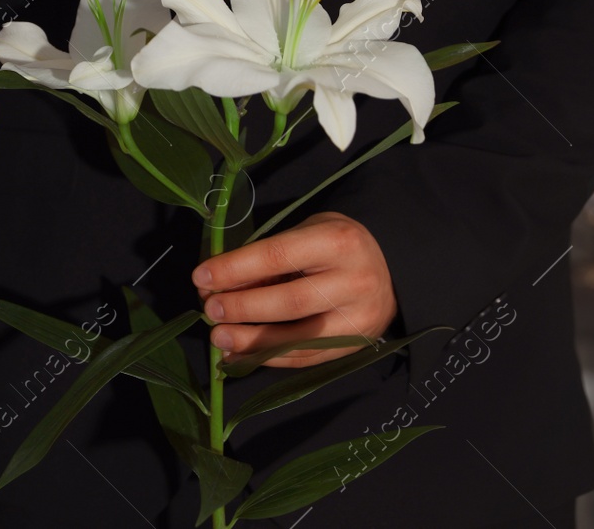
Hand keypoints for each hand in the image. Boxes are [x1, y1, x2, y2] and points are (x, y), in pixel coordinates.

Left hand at [191, 212, 396, 367]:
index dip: (235, 269)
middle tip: (209, 310)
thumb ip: (269, 257)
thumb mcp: (307, 233)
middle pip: (289, 301)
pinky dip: (268, 360)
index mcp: (338, 241)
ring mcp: (358, 318)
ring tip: (218, 338)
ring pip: (298, 338)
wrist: (391, 271)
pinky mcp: (355, 346)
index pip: (277, 255)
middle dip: (242, 308)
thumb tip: (220, 284)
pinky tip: (239, 357)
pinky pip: (306, 358)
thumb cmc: (335, 246)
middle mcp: (354, 281)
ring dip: (251, 341)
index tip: (201, 277)